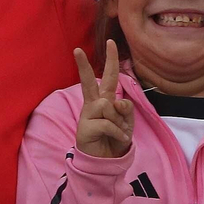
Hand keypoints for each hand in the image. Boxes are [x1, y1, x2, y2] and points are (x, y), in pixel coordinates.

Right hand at [72, 40, 133, 157]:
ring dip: (119, 121)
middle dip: (83, 65)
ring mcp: (88, 115)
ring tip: (116, 132)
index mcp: (105, 100)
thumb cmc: (115, 139)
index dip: (111, 60)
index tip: (111, 42)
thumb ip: (125, 109)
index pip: (108, 77)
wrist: (105, 161)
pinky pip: (109, 124)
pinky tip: (116, 139)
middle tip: (76, 49)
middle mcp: (94, 104)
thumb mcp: (127, 122)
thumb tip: (116, 102)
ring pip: (108, 106)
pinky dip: (118, 133)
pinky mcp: (85, 127)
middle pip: (89, 82)